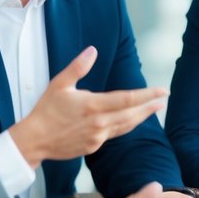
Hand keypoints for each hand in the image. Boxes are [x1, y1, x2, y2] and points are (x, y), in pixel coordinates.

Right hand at [10, 46, 167, 164]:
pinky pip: (115, 134)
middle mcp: (99, 123)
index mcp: (93, 105)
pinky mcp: (94, 146)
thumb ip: (78, 67)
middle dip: (150, 106)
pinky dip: (126, 125)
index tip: (162, 91)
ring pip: (126, 126)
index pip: (128, 99)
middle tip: (164, 99)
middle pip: (132, 114)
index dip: (147, 95)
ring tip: (154, 108)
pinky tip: (131, 120)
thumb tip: (93, 50)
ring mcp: (98, 137)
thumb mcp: (59, 84)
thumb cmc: (45, 110)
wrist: (34, 140)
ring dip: (141, 117)